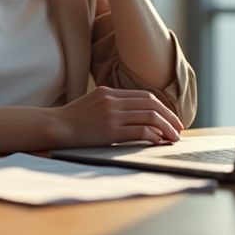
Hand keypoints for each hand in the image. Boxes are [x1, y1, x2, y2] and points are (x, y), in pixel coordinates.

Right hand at [52, 86, 183, 147]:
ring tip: (174, 137)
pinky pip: (139, 131)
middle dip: (169, 116)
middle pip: (151, 104)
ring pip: (149, 117)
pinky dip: (153, 136)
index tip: (171, 117)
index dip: (162, 107)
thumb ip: (112, 104)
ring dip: (166, 128)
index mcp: (109, 91)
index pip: (144, 95)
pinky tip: (158, 142)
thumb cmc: (73, 119)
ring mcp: (111, 115)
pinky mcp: (110, 131)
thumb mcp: (93, 103)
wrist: (55, 126)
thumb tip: (137, 114)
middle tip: (179, 128)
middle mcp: (112, 101)